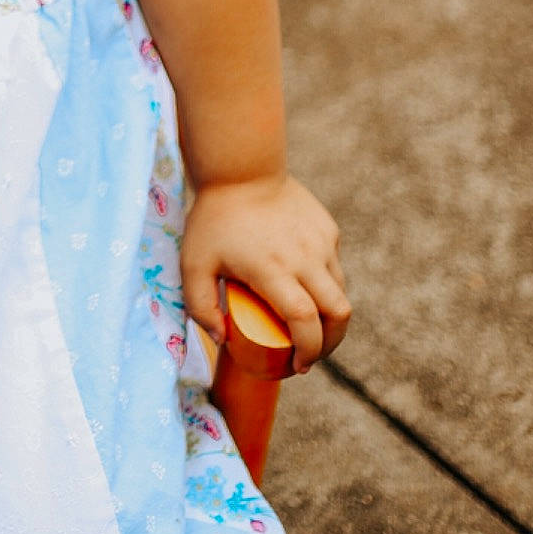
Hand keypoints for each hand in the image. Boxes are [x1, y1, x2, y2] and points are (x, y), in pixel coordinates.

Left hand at [182, 174, 349, 372]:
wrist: (240, 167)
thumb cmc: (213, 219)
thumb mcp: (193, 263)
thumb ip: (200, 306)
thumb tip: (223, 340)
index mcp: (272, 269)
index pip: (304, 322)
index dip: (308, 351)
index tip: (298, 367)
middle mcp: (303, 258)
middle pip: (338, 314)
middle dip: (332, 344)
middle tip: (312, 354)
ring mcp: (320, 242)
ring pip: (340, 292)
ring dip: (330, 316)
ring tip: (309, 326)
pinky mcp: (327, 228)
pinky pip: (333, 266)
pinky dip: (326, 284)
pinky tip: (304, 284)